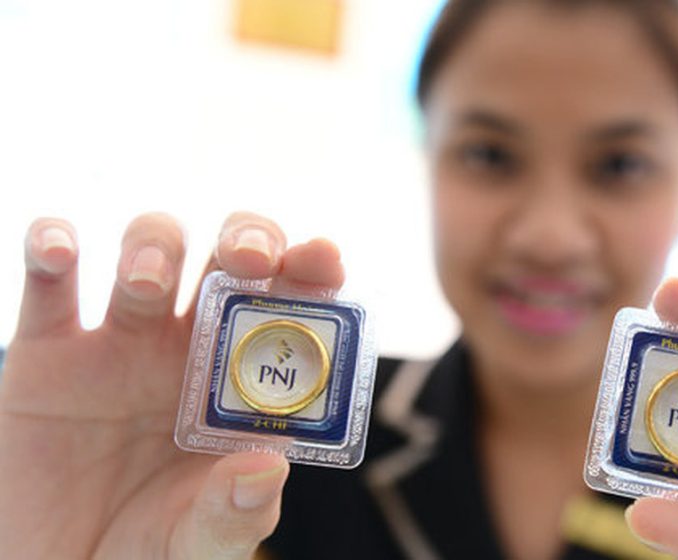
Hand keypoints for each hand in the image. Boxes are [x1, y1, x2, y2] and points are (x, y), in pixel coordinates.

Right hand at [0, 212, 344, 558]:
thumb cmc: (148, 554)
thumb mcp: (201, 545)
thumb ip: (235, 513)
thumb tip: (267, 468)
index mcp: (247, 383)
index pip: (295, 306)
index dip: (312, 270)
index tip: (322, 257)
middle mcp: (194, 347)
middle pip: (232, 258)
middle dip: (249, 238)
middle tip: (250, 256)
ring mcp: (123, 342)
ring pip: (151, 250)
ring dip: (155, 245)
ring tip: (146, 284)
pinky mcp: (49, 353)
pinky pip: (50, 285)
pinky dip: (51, 249)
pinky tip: (59, 249)